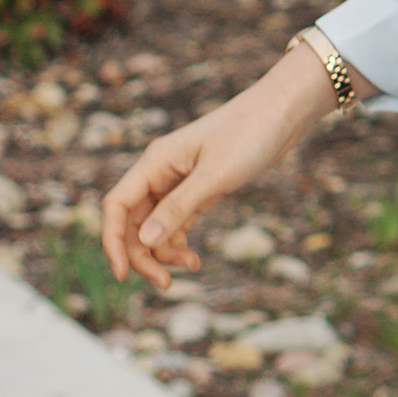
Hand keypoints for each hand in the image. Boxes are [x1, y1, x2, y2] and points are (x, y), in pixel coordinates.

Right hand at [100, 42, 358, 292]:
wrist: (284, 111)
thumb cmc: (250, 134)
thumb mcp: (215, 176)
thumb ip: (179, 208)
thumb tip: (145, 241)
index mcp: (155, 162)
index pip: (117, 205)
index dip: (113, 241)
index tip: (123, 275)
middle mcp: (161, 171)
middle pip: (134, 222)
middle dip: (144, 255)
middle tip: (166, 284)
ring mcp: (179, 181)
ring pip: (155, 226)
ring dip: (165, 252)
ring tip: (192, 266)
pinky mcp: (199, 188)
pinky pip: (176, 222)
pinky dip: (180, 242)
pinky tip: (194, 258)